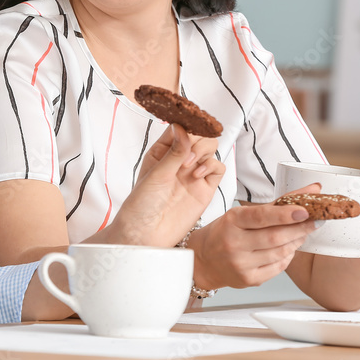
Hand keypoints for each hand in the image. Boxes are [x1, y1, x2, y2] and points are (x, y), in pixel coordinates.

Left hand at [111, 124, 224, 246]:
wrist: (146, 236)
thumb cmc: (141, 206)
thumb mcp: (155, 175)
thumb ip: (173, 152)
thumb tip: (182, 127)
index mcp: (162, 151)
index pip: (179, 128)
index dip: (186, 123)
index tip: (189, 124)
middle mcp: (179, 160)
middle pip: (199, 135)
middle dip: (196, 139)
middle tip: (186, 155)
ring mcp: (193, 173)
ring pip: (210, 148)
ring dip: (203, 151)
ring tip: (189, 166)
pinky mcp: (205, 188)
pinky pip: (218, 168)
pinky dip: (212, 166)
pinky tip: (198, 175)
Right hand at [190, 184, 319, 289]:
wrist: (203, 260)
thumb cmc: (225, 233)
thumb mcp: (240, 215)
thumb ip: (274, 206)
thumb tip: (309, 192)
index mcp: (231, 222)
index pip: (260, 217)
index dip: (284, 214)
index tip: (304, 211)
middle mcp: (234, 244)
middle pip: (275, 237)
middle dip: (300, 228)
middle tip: (315, 220)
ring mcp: (241, 264)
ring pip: (280, 253)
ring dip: (296, 241)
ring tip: (301, 232)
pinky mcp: (249, 279)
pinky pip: (278, 267)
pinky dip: (288, 256)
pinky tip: (288, 248)